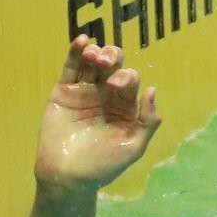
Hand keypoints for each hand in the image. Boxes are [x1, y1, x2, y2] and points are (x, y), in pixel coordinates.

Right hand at [36, 34, 160, 191]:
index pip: (130, 82)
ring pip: (92, 64)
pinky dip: (76, 52)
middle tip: (106, 64)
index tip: (116, 86)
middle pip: (113, 67)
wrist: (68, 175)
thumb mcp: (133, 147)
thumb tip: (153, 90)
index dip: (126, 77)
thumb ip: (148, 122)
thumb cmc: (103, 166)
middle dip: (113, 59)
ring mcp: (84, 92)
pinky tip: (82, 41)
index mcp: (125, 107)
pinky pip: (71, 68)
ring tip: (94, 55)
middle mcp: (106, 96)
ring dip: (97, 53)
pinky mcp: (63, 92)